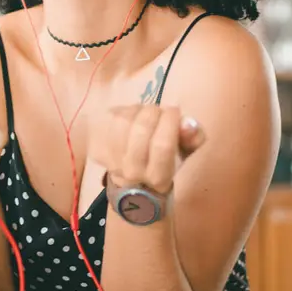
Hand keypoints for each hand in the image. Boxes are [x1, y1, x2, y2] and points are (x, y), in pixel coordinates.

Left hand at [90, 105, 207, 193]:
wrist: (133, 181)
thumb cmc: (164, 162)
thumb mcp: (185, 153)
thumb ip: (194, 138)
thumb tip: (187, 122)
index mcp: (158, 177)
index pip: (163, 144)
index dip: (170, 121)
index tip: (174, 112)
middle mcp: (132, 173)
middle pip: (141, 129)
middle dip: (154, 111)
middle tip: (159, 111)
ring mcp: (111, 162)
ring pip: (123, 120)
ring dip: (136, 109)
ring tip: (143, 114)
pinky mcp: (97, 149)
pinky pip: (108, 120)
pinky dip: (121, 111)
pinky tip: (128, 117)